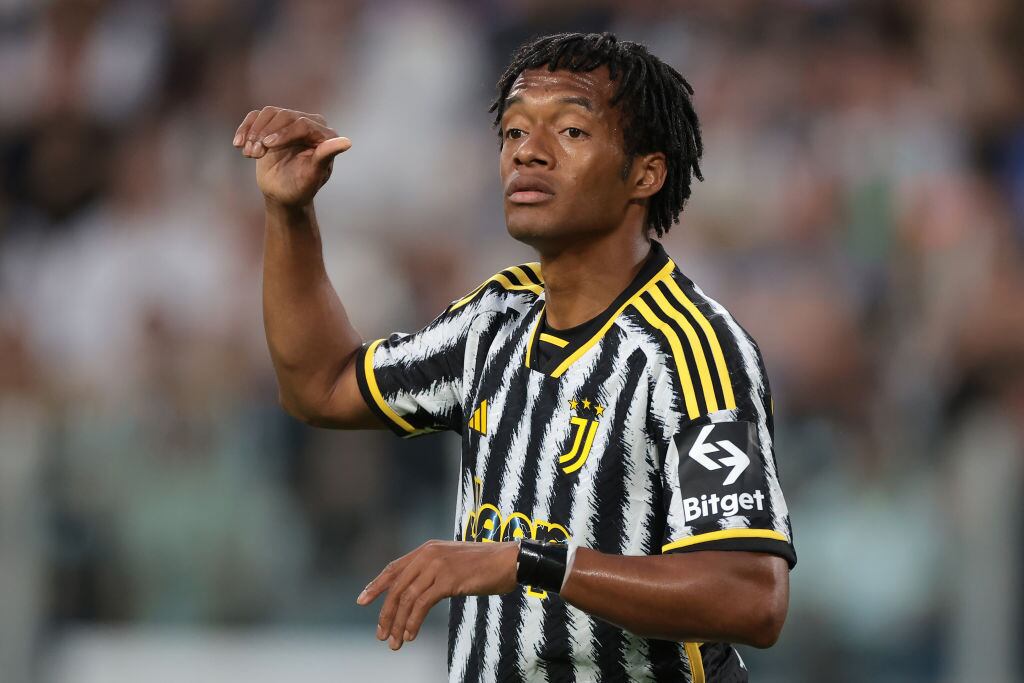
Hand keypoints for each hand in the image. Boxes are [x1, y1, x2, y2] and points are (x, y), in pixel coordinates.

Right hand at [232, 106, 351, 207]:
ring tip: (249, 153)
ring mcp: (290, 121)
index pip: (302, 124)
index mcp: (324, 135)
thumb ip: (326, 156)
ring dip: (254, 132)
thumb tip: (347, 142)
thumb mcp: (313, 175)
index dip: (284, 133)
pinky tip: (238, 144)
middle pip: (285, 115)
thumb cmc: (301, 188)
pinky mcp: (272, 124)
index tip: (267, 145)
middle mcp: (309, 123)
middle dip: (267, 133)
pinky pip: (256, 117)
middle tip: (255, 154)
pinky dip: (245, 128)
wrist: (283, 193)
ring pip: (269, 113)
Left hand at [357, 540, 518, 649]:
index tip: (362, 600)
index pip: (394, 568)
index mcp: (427, 549)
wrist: (509, 560)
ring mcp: (437, 566)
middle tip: (381, 634)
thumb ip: (433, 571)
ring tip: (395, 642)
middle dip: (386, 613)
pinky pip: (422, 604)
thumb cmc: (484, 565)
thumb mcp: (452, 563)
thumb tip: (416, 592)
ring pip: (407, 598)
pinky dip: (413, 621)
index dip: (376, 585)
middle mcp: (428, 554)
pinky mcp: (448, 579)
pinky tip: (411, 634)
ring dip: (398, 623)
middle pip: (396, 586)